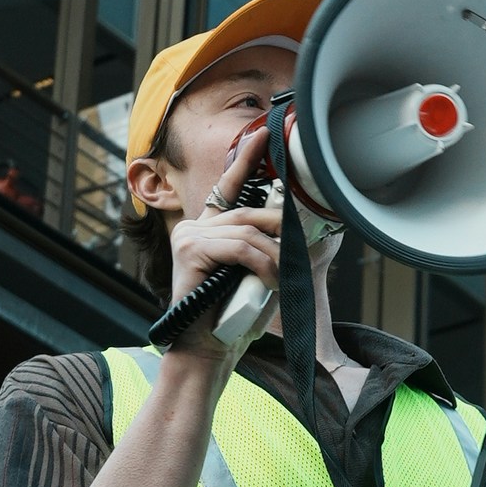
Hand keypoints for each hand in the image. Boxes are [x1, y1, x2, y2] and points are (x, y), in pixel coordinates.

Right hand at [162, 128, 284, 344]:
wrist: (206, 351)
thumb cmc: (232, 319)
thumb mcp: (257, 275)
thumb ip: (267, 249)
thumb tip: (296, 229)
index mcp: (209, 230)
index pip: (229, 188)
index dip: (245, 160)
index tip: (262, 136)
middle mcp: (195, 227)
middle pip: (248, 212)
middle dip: (280, 230)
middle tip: (296, 253)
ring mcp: (189, 236)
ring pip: (248, 232)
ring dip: (274, 258)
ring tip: (281, 281)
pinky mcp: (191, 250)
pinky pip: (241, 248)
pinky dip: (262, 265)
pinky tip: (268, 283)